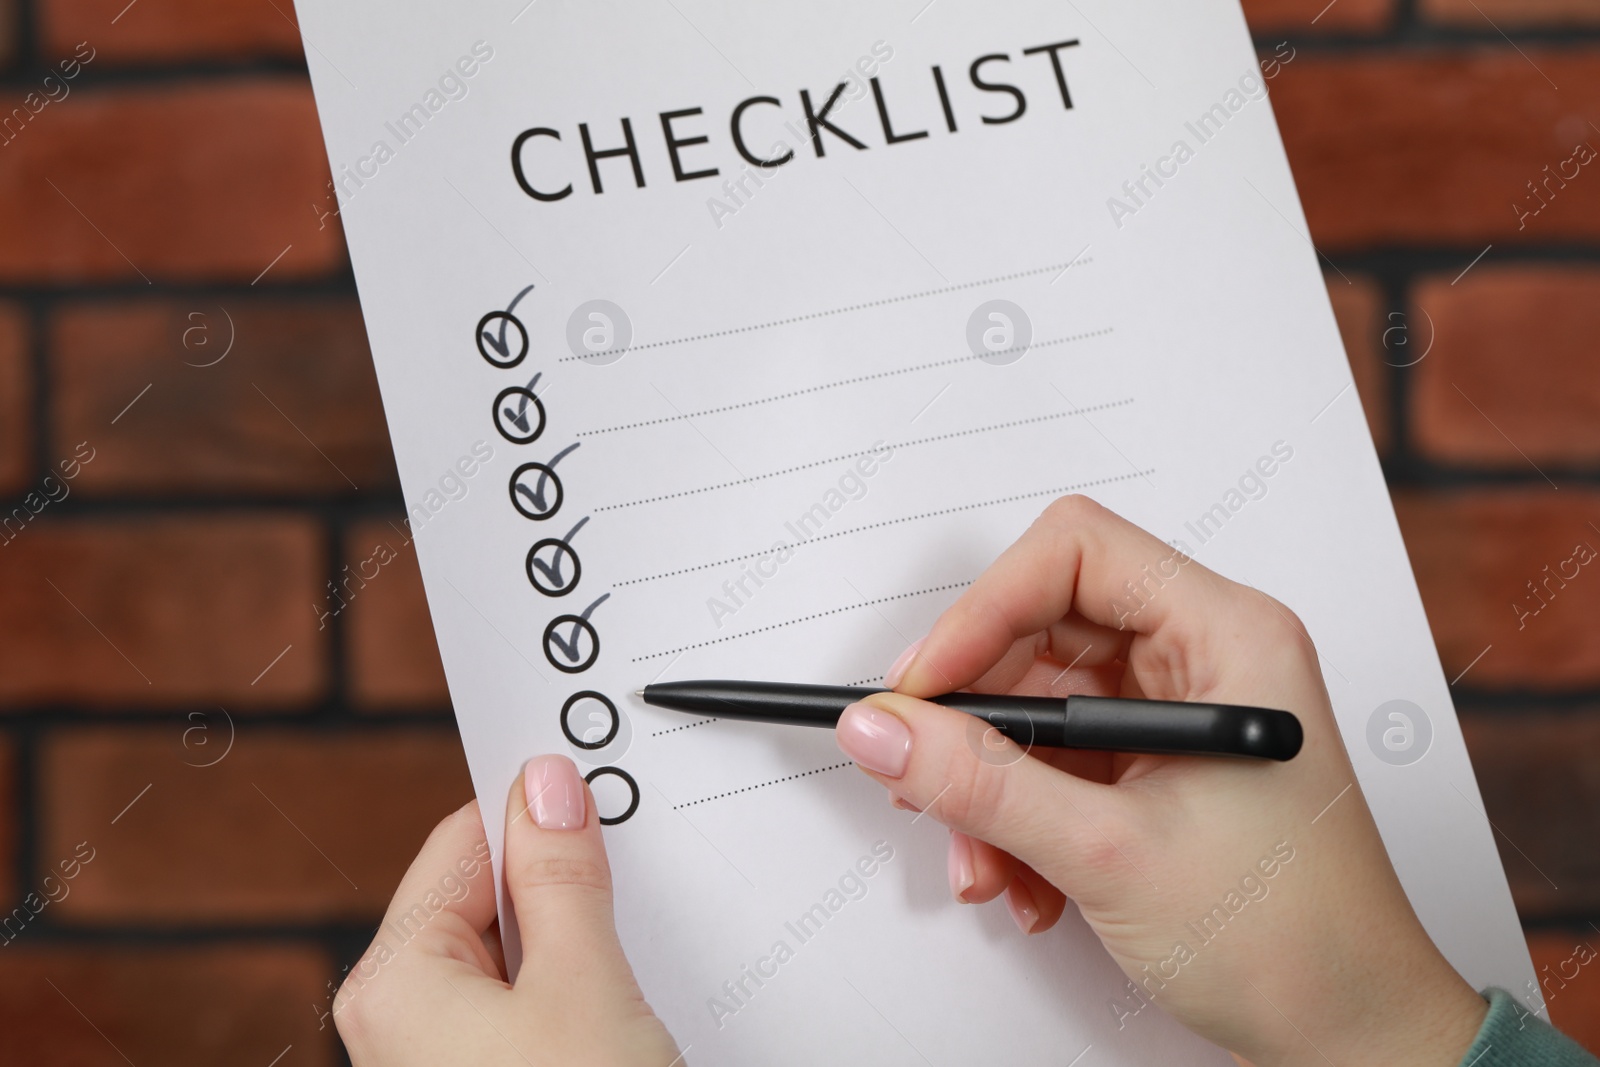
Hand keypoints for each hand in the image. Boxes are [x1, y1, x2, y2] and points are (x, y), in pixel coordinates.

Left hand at [334, 756, 680, 1066]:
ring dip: (575, 948)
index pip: (465, 842)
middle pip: (488, 899)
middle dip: (563, 887)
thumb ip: (562, 878)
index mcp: (392, 982)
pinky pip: (524, 1009)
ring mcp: (435, 1056)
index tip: (599, 793)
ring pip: (514, 958)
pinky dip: (573, 998)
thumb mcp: (582, 986)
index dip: (541, 813)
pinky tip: (618, 1013)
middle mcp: (395, 1021)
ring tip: (629, 968)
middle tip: (630, 887)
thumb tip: (547, 787)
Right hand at [834, 496, 1485, 1066]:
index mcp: (1228, 637)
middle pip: (1041, 632)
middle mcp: (1203, 661)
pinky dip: (1019, 819)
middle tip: (925, 771)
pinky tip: (1026, 881)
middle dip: (977, 719)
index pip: (1076, 555)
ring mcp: (1175, 718)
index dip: (985, 608)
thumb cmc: (1298, 941)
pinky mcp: (1153, 771)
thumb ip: (983, 784)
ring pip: (1036, 708)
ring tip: (988, 860)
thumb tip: (888, 729)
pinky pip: (1053, 763)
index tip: (926, 684)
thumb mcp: (1114, 854)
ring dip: (990, 788)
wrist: (1351, 1036)